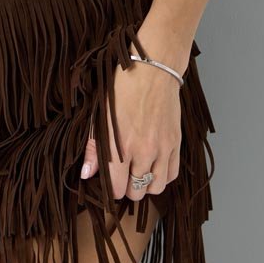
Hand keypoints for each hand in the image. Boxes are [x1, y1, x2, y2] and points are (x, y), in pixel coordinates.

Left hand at [80, 45, 182, 202]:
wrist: (151, 71)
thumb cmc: (120, 90)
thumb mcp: (99, 117)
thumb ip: (93, 149)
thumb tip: (87, 175)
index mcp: (118, 146)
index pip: (116, 189)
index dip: (111, 189)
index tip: (110, 180)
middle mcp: (141, 151)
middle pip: (135, 192)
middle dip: (127, 187)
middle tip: (123, 174)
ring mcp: (161, 148)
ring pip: (155, 188)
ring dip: (146, 184)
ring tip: (139, 170)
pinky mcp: (176, 143)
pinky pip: (172, 175)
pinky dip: (163, 175)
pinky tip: (154, 164)